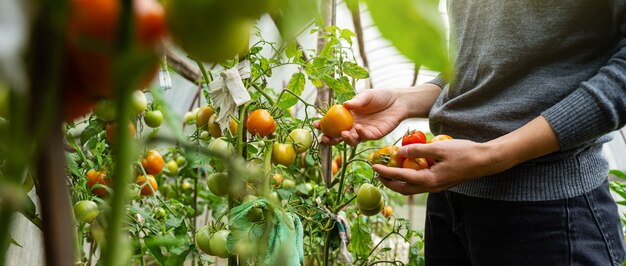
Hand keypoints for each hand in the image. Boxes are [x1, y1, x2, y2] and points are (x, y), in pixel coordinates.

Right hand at [314, 84, 441, 145]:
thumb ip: (356, 101)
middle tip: (324, 139)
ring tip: (343, 133)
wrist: (398, 101)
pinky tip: (358, 128)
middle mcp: (353, 125)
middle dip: (330, 139)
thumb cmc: (381, 96)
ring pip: (350, 140)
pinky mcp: (374, 135)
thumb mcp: (367, 95)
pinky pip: (364, 137)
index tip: (316, 125)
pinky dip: (360, 134)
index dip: (323, 125)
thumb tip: (344, 105)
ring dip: (344, 139)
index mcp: (348, 115)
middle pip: (338, 135)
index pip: (332, 122)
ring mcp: (363, 131)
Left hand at [374, 139, 507, 193]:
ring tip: (388, 170)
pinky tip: (407, 167)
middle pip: (403, 189)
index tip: (373, 167)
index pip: (400, 177)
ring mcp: (436, 187)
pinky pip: (419, 184)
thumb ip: (418, 150)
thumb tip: (400, 151)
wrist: (485, 161)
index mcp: (428, 180)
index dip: (385, 172)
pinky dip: (409, 178)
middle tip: (377, 172)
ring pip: (411, 188)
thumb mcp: (439, 148)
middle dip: (388, 182)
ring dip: (397, 181)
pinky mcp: (440, 183)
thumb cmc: (464, 152)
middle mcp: (430, 187)